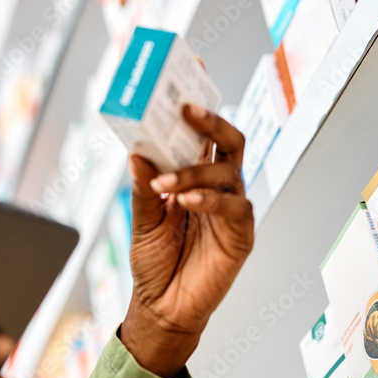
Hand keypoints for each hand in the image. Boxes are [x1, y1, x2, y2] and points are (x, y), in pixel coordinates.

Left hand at [120, 104, 253, 377]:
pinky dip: (209, 199)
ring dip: (194, 170)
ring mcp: (231, 209)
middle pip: (228, 141)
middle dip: (209, 121)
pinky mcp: (241, 234)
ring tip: (164, 183)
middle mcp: (218, 187)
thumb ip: (143, 188)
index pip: (201, 134)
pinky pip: (234, 207)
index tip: (189, 71)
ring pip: (227, 171)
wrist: (162, 307)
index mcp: (194, 177)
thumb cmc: (155, 262)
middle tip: (184, 110)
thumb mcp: (141, 220)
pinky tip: (186, 201)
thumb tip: (137, 153)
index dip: (199, 104)